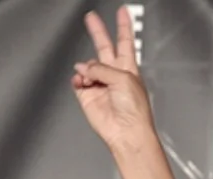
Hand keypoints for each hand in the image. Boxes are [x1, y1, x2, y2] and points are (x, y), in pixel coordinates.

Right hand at [71, 6, 154, 153]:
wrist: (126, 132)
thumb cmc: (134, 110)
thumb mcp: (122, 79)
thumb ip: (101, 68)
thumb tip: (83, 68)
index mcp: (128, 69)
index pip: (125, 42)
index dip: (124, 26)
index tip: (123, 12)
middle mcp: (114, 75)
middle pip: (104, 47)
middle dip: (98, 32)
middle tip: (91, 18)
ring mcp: (100, 84)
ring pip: (87, 66)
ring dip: (87, 69)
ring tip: (91, 78)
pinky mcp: (88, 95)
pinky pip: (78, 80)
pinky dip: (78, 78)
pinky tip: (82, 81)